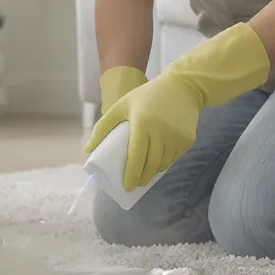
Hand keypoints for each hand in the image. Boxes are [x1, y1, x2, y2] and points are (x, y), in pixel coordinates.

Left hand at [84, 22, 270, 191]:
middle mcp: (161, 132)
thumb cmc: (147, 95)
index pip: (136, 157)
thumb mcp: (122, 105)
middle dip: (142, 178)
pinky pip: (175, 158)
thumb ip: (103, 126)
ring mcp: (176, 137)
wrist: (182, 87)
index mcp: (143, 123)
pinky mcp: (188, 140)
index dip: (131, 175)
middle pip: (150, 165)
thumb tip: (87, 149)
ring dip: (153, 172)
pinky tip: (158, 162)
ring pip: (163, 164)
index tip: (126, 187)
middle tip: (134, 184)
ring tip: (145, 173)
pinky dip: (165, 162)